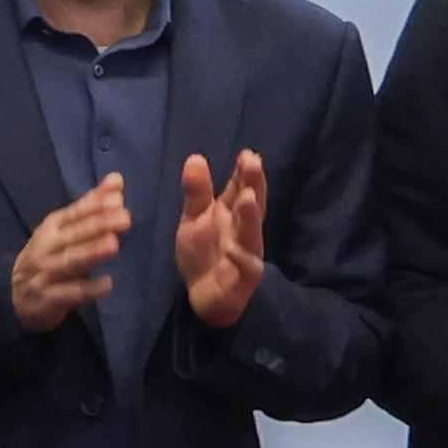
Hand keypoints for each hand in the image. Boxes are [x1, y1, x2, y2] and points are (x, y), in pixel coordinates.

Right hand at [8, 173, 128, 332]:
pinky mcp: (46, 298)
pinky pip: (67, 294)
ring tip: (114, 245)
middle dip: (98, 226)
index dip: (94, 206)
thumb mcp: (66, 230)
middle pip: (73, 235)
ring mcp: (42, 273)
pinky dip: (86, 289)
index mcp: (51, 228)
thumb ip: (92, 206)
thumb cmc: (49, 257)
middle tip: (125, 218)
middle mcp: (45, 247)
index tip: (117, 199)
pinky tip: (107, 284)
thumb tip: (117, 178)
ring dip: (90, 253)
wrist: (18, 296)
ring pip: (69, 261)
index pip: (73, 214)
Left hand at [174, 151, 270, 328]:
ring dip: (250, 217)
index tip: (247, 153)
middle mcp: (244, 231)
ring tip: (247, 198)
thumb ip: (196, 192)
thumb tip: (196, 157)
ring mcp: (246, 254)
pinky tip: (234, 249)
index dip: (244, 173)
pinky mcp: (244, 278)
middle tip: (253, 162)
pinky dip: (242, 258)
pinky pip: (248, 267)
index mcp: (232, 215)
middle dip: (253, 185)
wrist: (203, 294)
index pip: (241, 190)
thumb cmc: (203, 251)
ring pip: (252, 235)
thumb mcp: (194, 218)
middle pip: (252, 206)